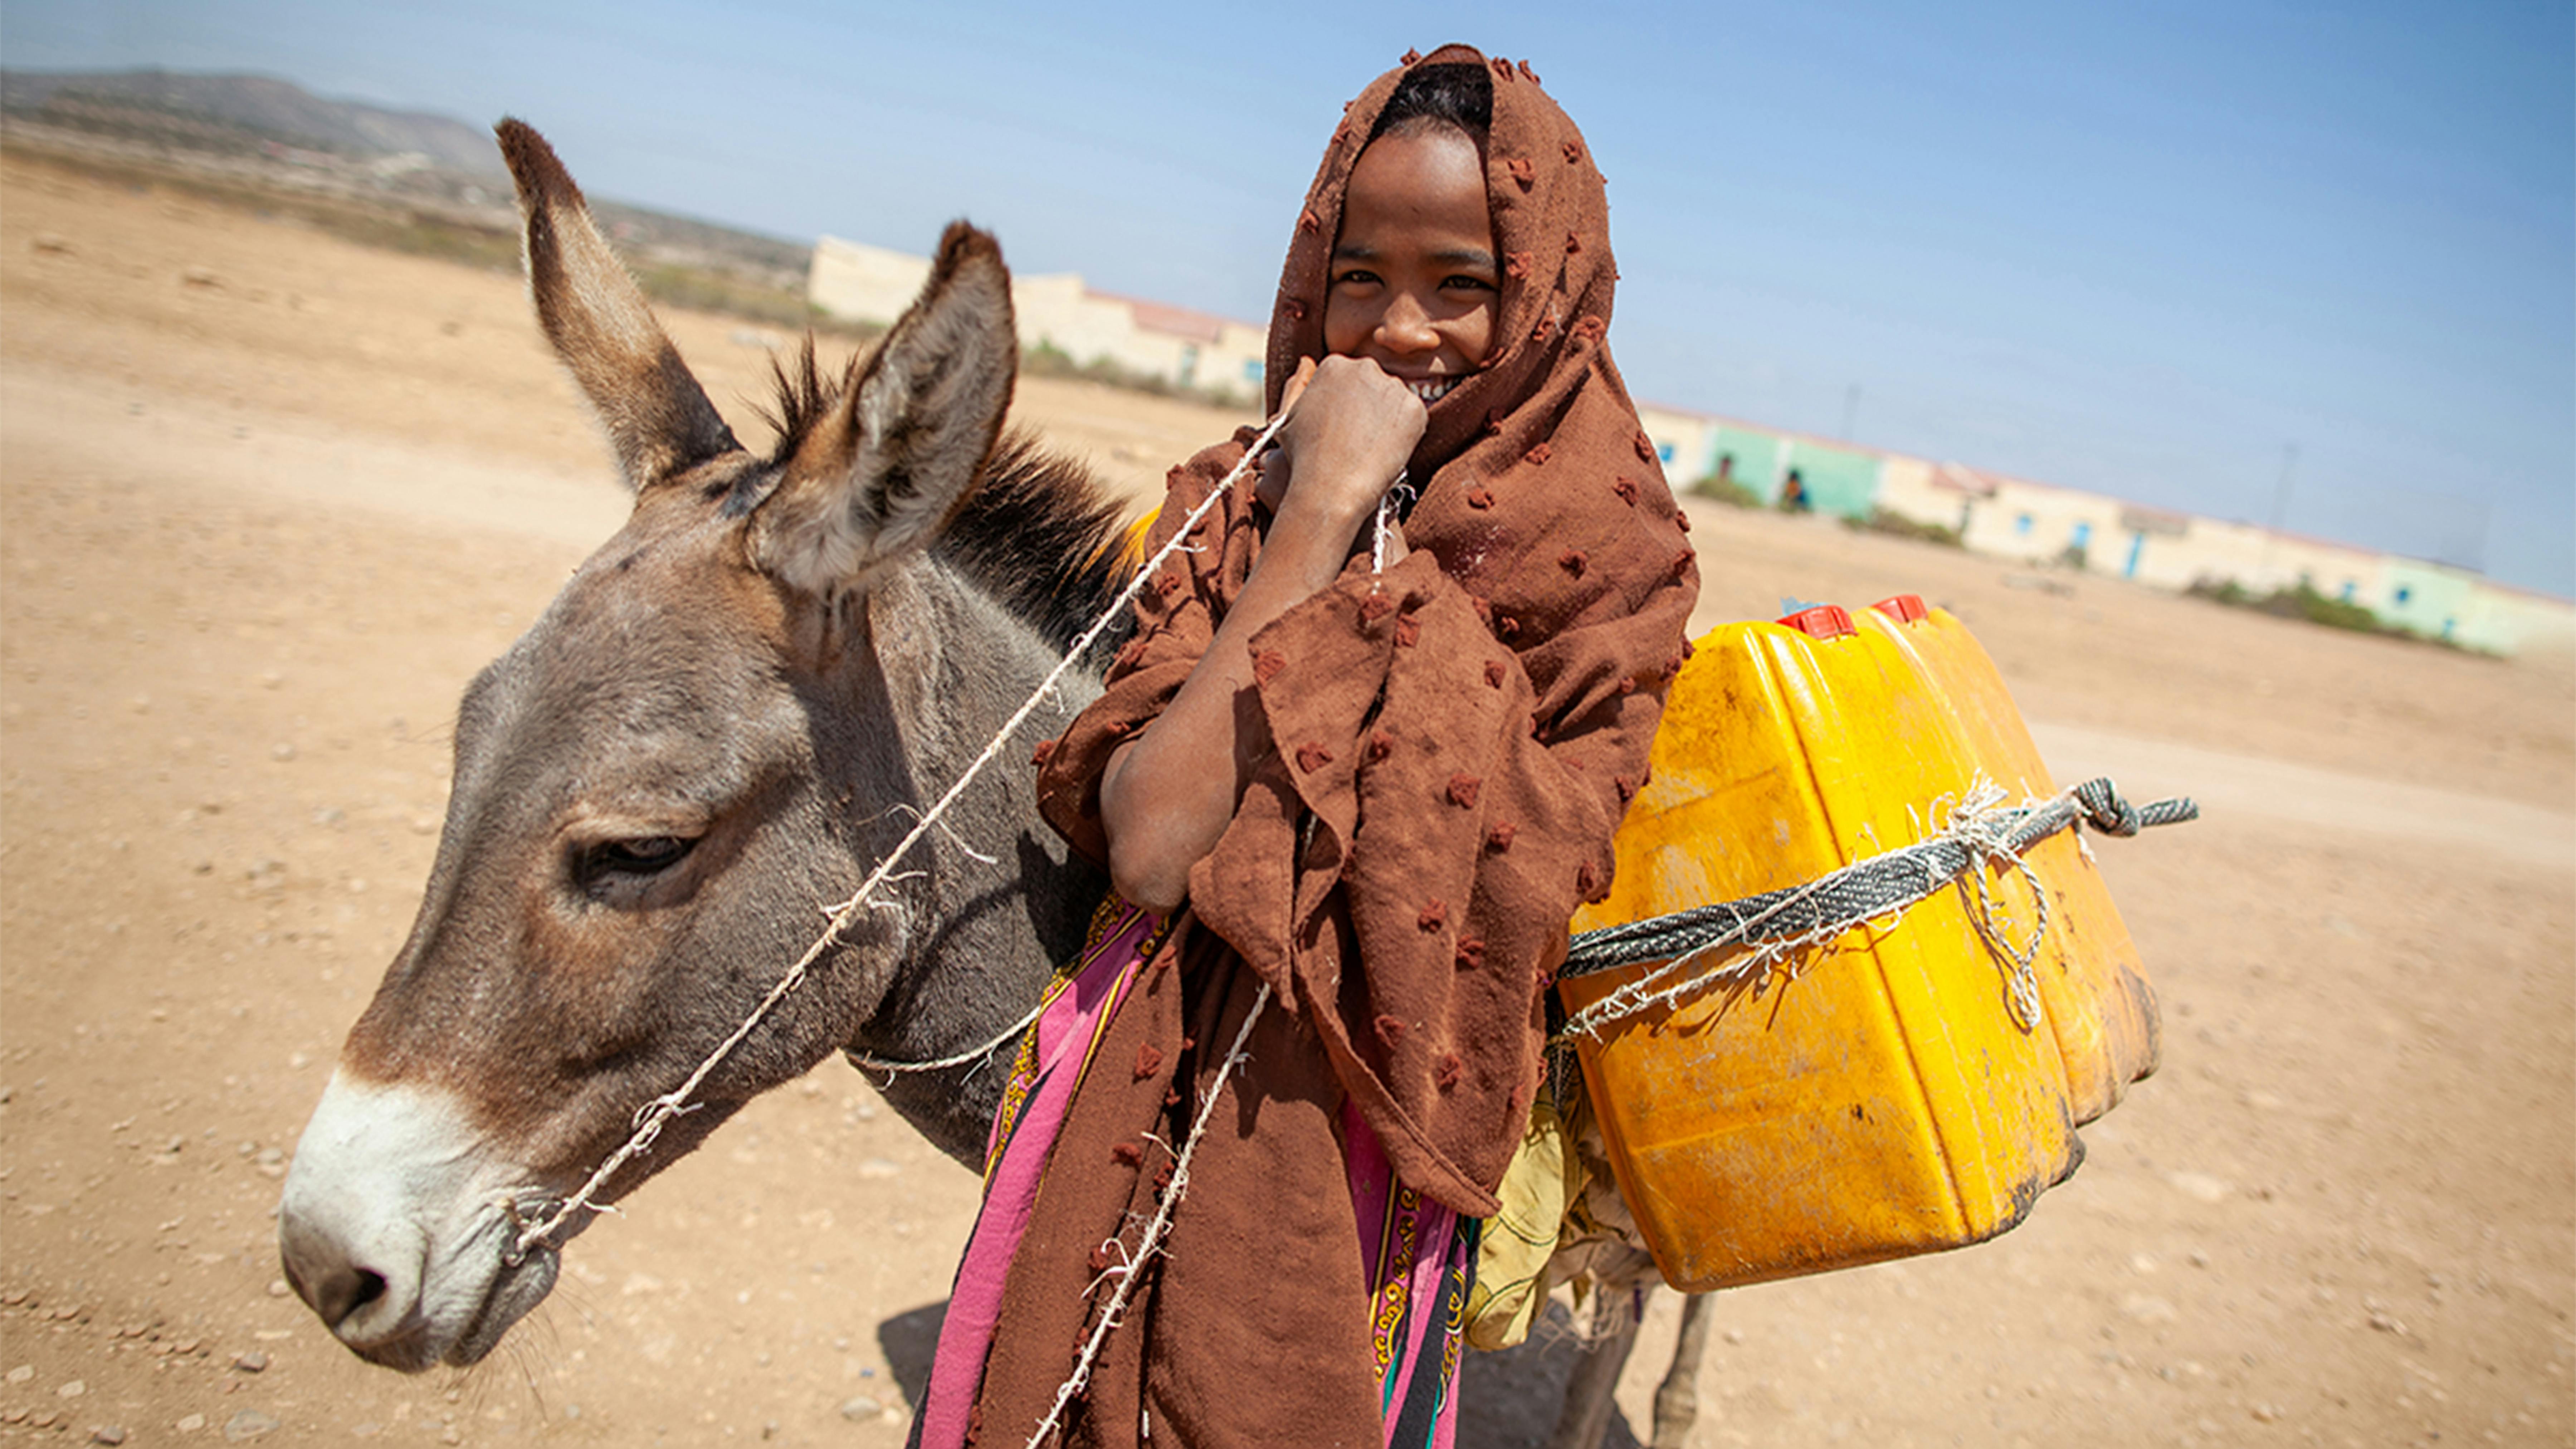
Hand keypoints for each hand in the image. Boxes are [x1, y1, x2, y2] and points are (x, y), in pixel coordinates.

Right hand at [1253, 356, 1423, 532]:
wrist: (1331, 487)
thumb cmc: (1303, 457)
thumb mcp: (1288, 417)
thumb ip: (1297, 385)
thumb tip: (1307, 362)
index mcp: (1334, 364)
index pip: (1348, 379)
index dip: (1345, 406)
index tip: (1341, 429)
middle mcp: (1365, 367)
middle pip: (1373, 385)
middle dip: (1368, 408)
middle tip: (1357, 440)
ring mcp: (1393, 386)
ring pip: (1394, 400)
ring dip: (1387, 420)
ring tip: (1369, 448)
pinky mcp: (1415, 408)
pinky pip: (1413, 417)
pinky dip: (1404, 433)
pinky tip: (1386, 451)